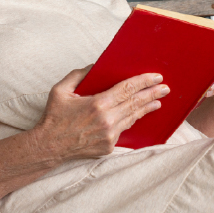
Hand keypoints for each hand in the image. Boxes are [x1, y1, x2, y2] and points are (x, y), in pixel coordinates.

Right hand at [35, 67, 169, 159]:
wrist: (48, 146)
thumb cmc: (54, 117)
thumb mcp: (60, 90)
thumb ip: (78, 75)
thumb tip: (95, 65)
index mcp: (98, 104)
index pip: (127, 89)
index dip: (143, 82)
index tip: (156, 77)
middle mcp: (107, 120)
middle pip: (135, 103)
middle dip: (152, 94)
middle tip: (165, 88)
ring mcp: (109, 135)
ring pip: (133, 117)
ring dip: (147, 108)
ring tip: (158, 101)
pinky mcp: (108, 146)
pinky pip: (123, 130)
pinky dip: (132, 120)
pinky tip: (139, 115)